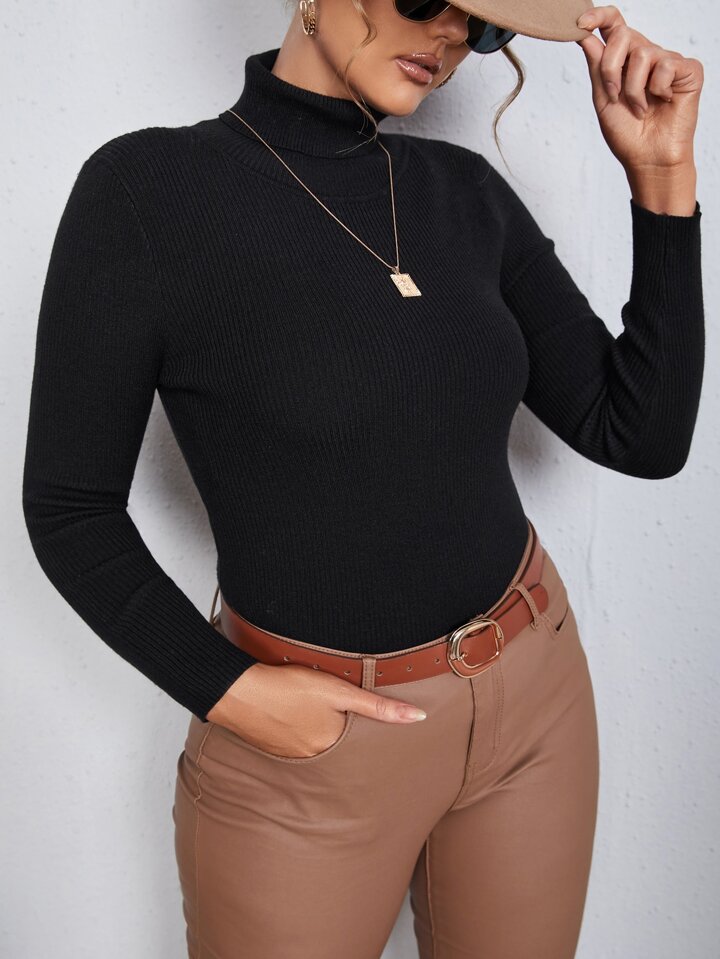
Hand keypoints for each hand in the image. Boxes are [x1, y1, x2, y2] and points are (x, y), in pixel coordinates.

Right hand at [205, 662, 427, 758]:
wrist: (237, 692)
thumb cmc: (287, 687)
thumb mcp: (338, 691)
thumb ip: (378, 707)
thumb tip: (417, 717)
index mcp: (334, 746)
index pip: (361, 743)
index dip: (366, 731)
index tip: (373, 729)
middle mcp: (314, 758)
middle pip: (339, 745)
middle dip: (342, 732)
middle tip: (335, 713)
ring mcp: (292, 756)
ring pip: (317, 744)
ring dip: (319, 731)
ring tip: (314, 711)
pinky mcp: (274, 747)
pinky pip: (297, 742)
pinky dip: (300, 730)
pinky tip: (294, 715)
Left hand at [574, 5, 702, 172]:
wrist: (648, 158)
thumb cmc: (627, 134)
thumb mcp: (603, 99)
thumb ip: (597, 67)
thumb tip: (585, 35)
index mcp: (623, 60)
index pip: (613, 25)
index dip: (598, 17)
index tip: (580, 22)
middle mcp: (645, 55)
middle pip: (623, 35)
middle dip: (611, 67)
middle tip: (614, 95)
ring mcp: (667, 60)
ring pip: (643, 53)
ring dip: (634, 88)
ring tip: (640, 109)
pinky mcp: (688, 69)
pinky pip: (667, 65)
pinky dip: (658, 88)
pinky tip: (663, 102)